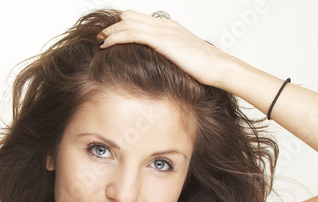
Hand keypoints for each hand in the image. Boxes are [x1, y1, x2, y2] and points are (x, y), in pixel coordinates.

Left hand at [97, 10, 235, 88]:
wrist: (219, 67)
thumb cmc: (205, 67)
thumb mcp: (182, 58)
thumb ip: (168, 56)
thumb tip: (157, 66)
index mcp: (169, 27)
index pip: (140, 19)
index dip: (123, 25)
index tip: (110, 35)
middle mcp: (165, 25)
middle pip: (131, 17)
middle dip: (113, 26)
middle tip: (100, 36)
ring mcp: (163, 32)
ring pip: (128, 24)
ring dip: (110, 31)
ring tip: (99, 39)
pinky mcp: (162, 41)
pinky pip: (132, 35)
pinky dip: (116, 37)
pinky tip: (105, 44)